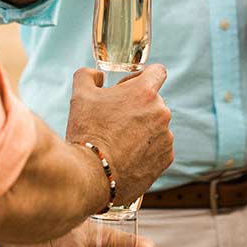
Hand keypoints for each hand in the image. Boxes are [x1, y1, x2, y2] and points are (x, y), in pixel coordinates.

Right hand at [65, 65, 173, 203]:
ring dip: (142, 129)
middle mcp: (162, 112)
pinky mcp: (166, 159)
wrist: (92, 175)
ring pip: (156, 126)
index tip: (128, 88)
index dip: (142, 77)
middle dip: (137, 106)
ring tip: (118, 142)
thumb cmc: (87, 131)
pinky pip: (158, 148)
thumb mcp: (80, 95)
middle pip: (154, 102)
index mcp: (145, 92)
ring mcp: (166, 137)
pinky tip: (126, 156)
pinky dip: (145, 150)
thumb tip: (97, 76)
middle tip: (114, 119)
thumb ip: (88, 76)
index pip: (158, 71)